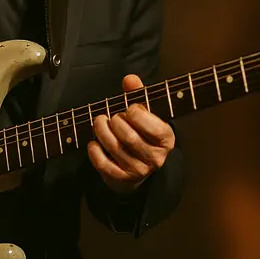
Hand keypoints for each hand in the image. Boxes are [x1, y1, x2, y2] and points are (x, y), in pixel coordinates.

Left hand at [87, 74, 174, 194]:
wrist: (138, 164)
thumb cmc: (141, 131)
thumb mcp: (144, 112)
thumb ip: (138, 94)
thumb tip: (129, 79)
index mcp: (166, 139)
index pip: (152, 126)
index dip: (136, 114)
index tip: (129, 109)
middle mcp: (156, 158)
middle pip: (129, 137)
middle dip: (115, 121)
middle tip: (110, 116)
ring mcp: (140, 171)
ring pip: (115, 148)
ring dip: (102, 132)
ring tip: (98, 122)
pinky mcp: (123, 179)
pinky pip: (104, 164)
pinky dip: (95, 151)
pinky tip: (93, 142)